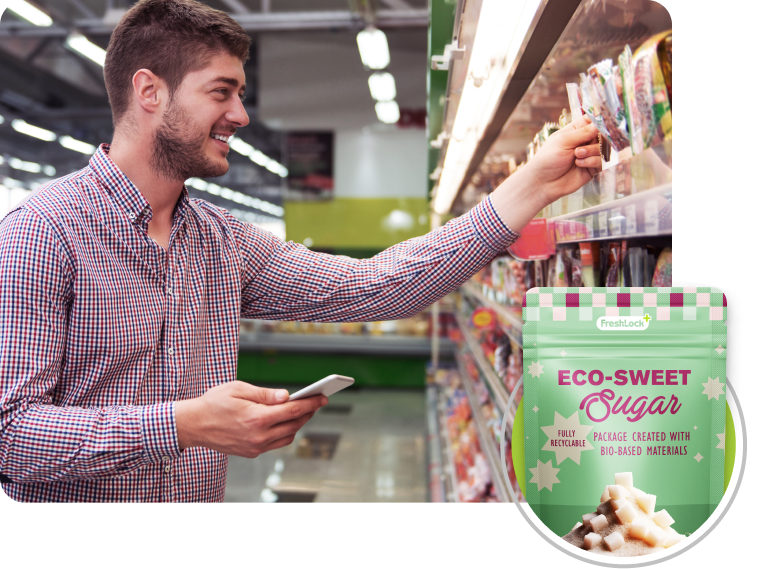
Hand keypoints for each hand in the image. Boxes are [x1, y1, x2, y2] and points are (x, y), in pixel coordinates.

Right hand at [175, 381, 327, 457]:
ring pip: (287, 437)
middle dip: (308, 413)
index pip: (292, 411)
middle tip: (316, 402)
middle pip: (294, 425)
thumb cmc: (214, 403)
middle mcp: (258, 436)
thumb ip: (265, 394)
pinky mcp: (251, 452)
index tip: (323, 398)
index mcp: (257, 418)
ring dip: (297, 424)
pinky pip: (276, 443)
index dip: (310, 404)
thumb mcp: (238, 389)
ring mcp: (255, 447)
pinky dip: (284, 433)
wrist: (193, 425)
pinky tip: (285, 422)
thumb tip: (287, 396)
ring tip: (302, 411)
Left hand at [489, 116, 601, 232]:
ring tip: (577, 156)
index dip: (599, 121)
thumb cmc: (548, 159)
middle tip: (581, 146)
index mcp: (576, 131)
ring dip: (591, 151)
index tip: (599, 125)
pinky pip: (602, 162)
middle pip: (603, 134)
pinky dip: (592, 161)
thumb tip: (599, 124)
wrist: (543, 182)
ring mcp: (589, 155)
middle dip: (596, 139)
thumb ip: (583, 132)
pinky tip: (580, 164)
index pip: (593, 120)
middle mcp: (585, 142)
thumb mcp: (563, 141)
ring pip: (604, 148)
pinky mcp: (592, 169)